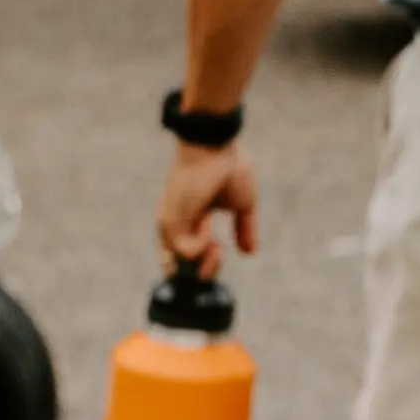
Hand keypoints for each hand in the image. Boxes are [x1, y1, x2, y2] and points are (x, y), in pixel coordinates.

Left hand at [158, 141, 256, 276]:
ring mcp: (170, 224)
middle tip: (221, 254)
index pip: (187, 254)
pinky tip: (208, 226)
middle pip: (178, 268)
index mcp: (191, 218)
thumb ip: (244, 229)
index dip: (204, 263)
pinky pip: (186, 252)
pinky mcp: (169, 222)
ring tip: (218, 244)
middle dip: (205, 272)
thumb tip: (250, 252)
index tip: (221, 251)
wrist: (215, 147)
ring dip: (208, 260)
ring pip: (179, 266)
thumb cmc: (228, 167)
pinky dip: (203, 245)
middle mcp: (176, 223)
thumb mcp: (243, 205)